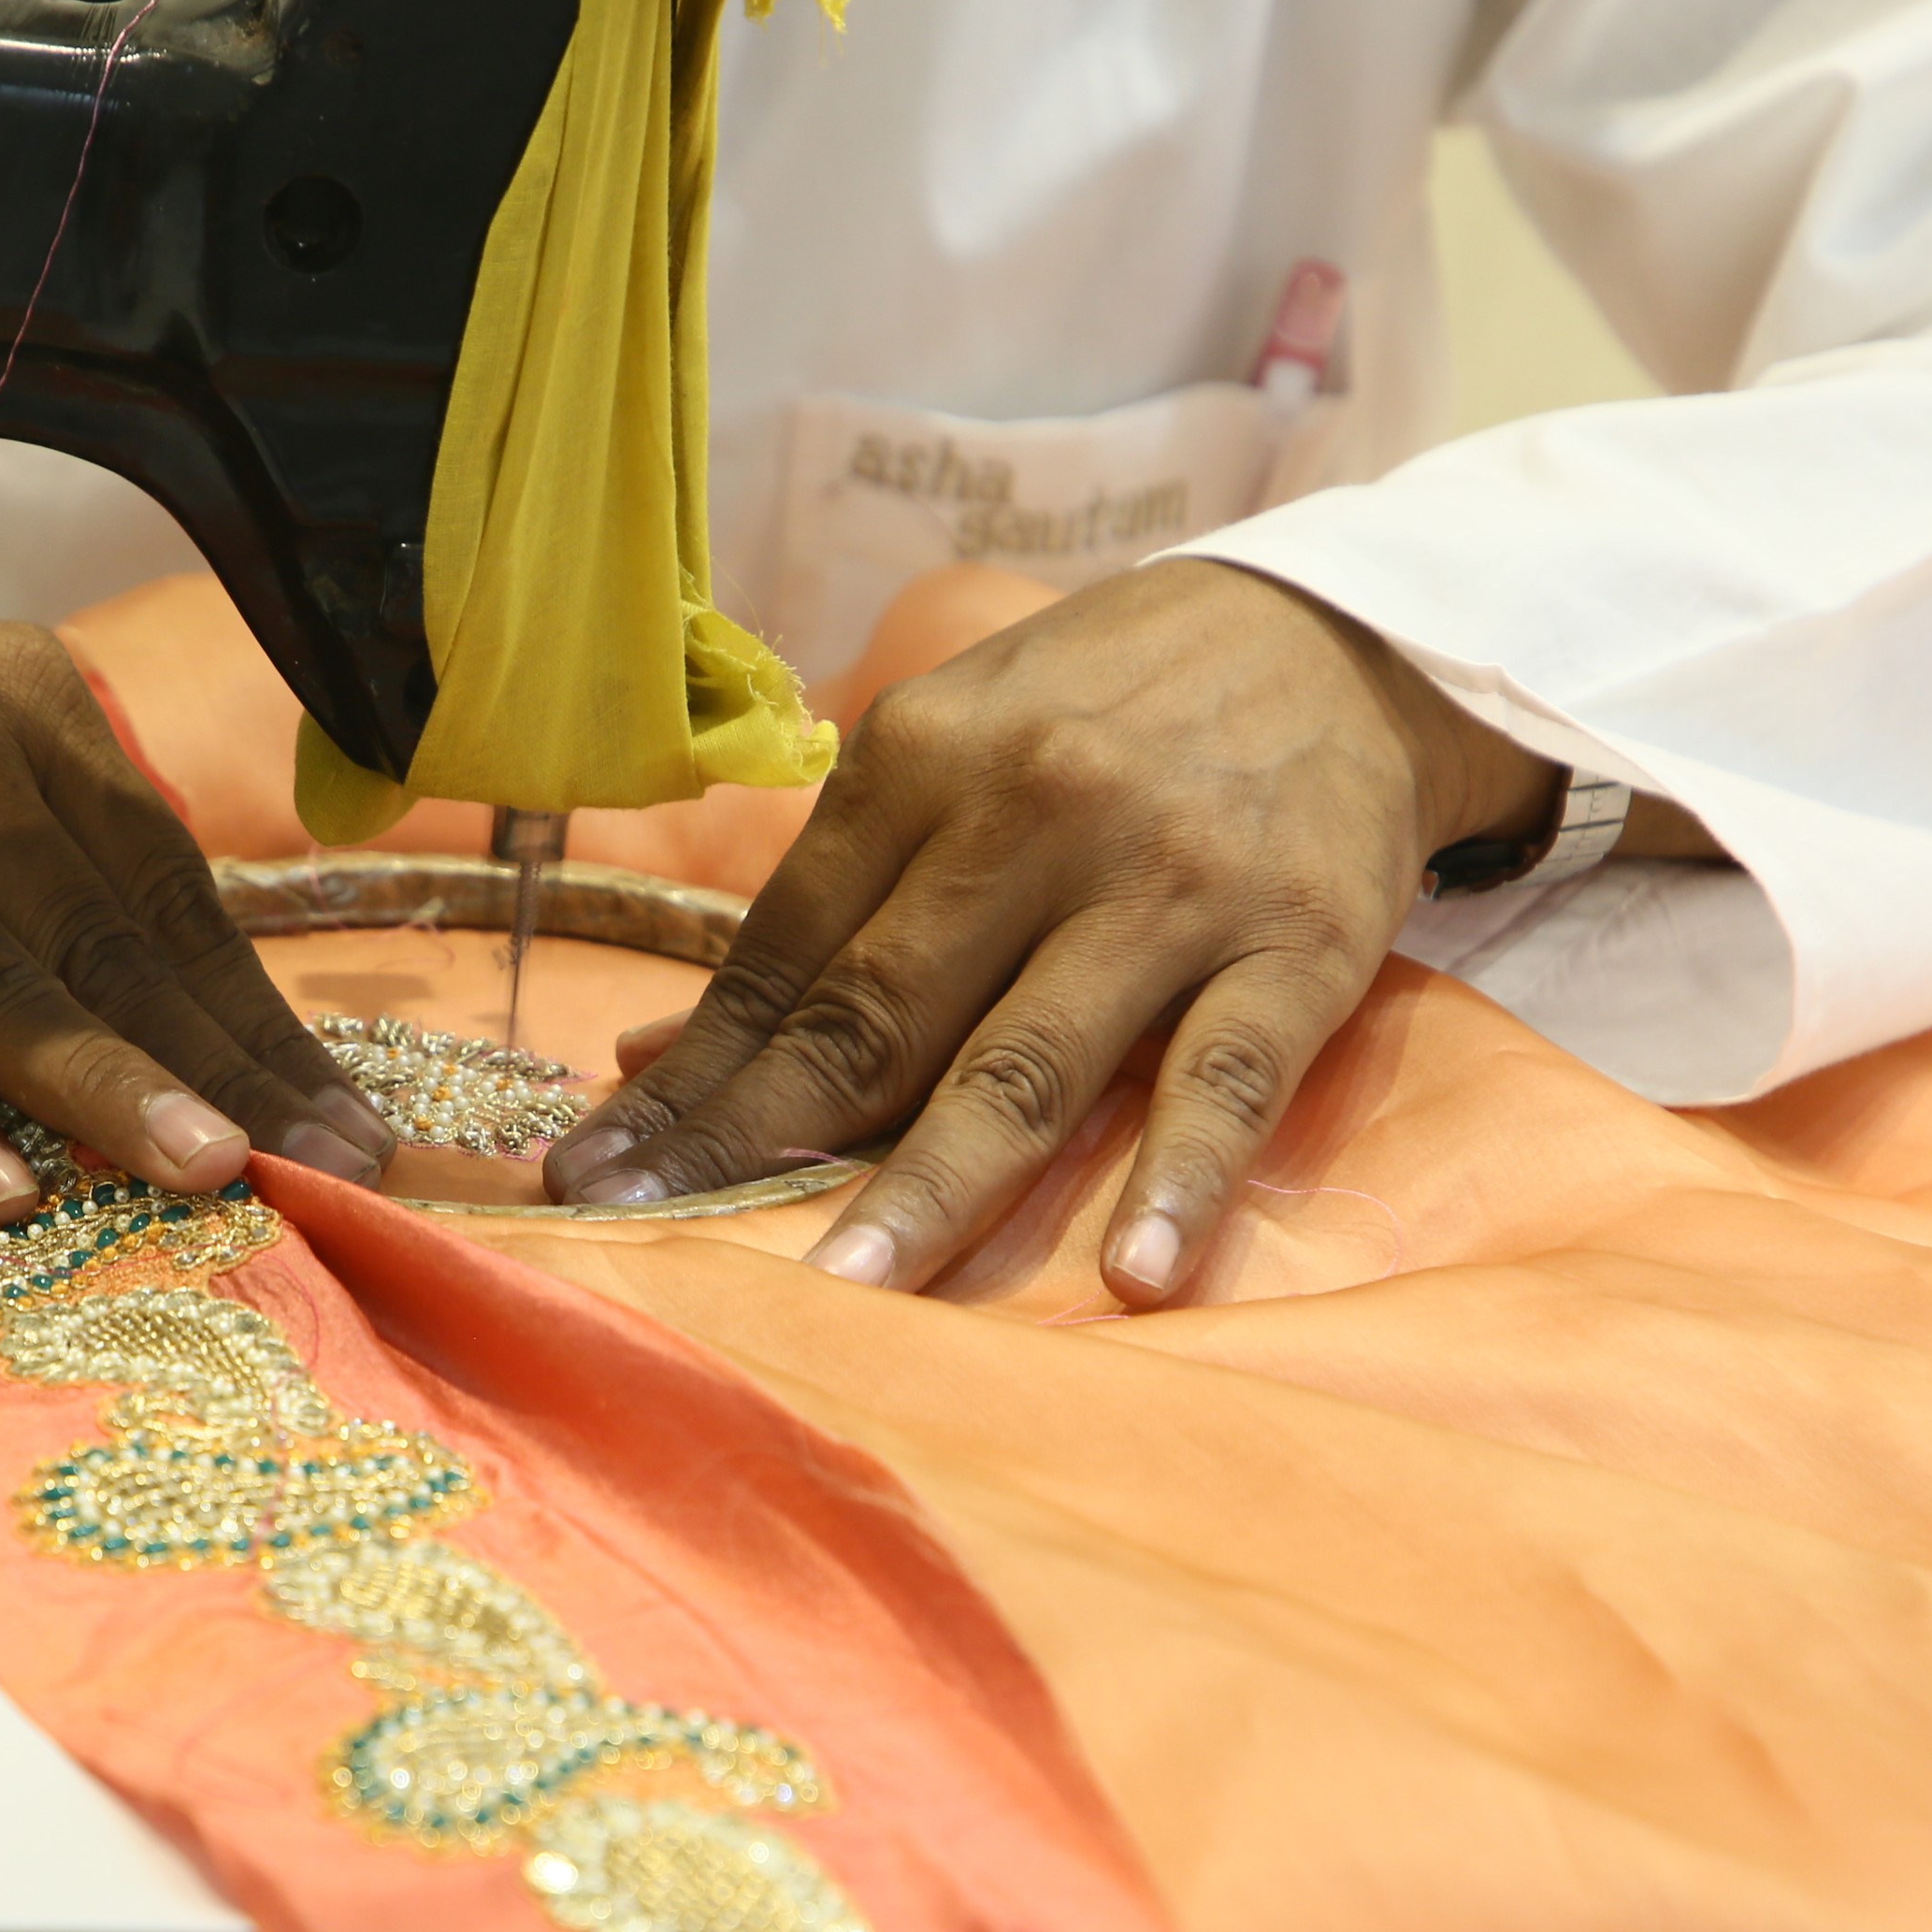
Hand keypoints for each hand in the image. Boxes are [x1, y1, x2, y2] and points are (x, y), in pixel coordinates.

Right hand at [0, 600, 392, 1220]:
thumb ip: (77, 846)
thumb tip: (227, 1021)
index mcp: (15, 707)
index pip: (161, 879)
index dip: (258, 1011)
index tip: (351, 1125)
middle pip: (96, 930)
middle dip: (218, 1061)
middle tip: (320, 1164)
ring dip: (97, 1082)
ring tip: (201, 1172)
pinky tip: (0, 1186)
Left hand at [540, 560, 1564, 1302]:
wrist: (1336, 636)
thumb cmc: (1104, 712)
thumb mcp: (949, 757)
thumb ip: (821, 907)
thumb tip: (659, 1062)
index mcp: (925, 758)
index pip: (784, 954)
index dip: (690, 1081)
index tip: (595, 1179)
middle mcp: (1039, 812)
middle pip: (879, 1015)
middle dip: (760, 1143)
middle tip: (659, 1246)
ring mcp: (1172, 884)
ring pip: (1029, 1064)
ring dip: (934, 1189)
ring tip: (849, 1296)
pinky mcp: (1301, 945)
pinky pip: (1229, 1079)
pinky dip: (1179, 1176)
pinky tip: (1134, 1276)